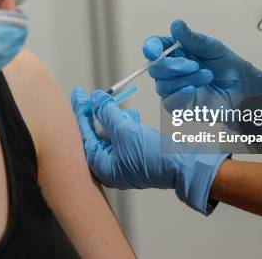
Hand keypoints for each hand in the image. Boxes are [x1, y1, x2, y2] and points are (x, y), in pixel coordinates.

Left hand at [71, 88, 229, 214]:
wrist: (183, 167)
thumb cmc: (153, 156)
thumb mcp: (125, 131)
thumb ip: (107, 113)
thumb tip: (96, 99)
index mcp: (101, 166)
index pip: (85, 134)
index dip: (82, 112)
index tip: (78, 95)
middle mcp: (109, 167)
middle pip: (96, 134)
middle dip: (98, 114)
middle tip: (94, 95)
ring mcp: (123, 163)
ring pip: (112, 134)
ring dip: (114, 118)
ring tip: (117, 105)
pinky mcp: (137, 157)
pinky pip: (125, 137)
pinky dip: (127, 125)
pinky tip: (133, 117)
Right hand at [143, 19, 261, 113]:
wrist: (242, 88)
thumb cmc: (227, 66)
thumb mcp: (212, 48)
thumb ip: (192, 39)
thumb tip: (176, 25)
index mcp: (175, 51)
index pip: (154, 47)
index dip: (150, 48)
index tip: (153, 51)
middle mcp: (170, 70)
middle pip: (155, 68)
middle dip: (173, 66)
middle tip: (195, 65)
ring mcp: (173, 88)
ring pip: (162, 85)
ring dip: (185, 80)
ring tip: (207, 76)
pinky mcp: (179, 106)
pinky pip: (169, 102)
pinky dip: (181, 95)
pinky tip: (194, 90)